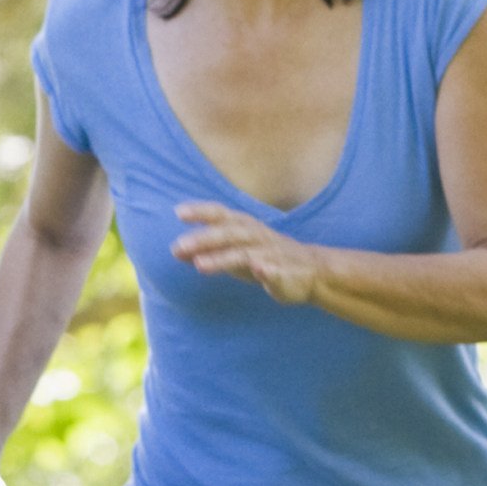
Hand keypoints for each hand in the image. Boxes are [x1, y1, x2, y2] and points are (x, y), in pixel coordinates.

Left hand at [172, 200, 326, 306]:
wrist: (311, 273)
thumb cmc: (265, 258)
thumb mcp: (234, 252)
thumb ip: (207, 251)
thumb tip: (175, 251)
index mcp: (245, 228)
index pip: (221, 215)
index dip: (201, 212)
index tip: (178, 212)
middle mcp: (256, 237)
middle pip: (228, 234)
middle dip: (204, 239)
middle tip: (178, 247)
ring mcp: (271, 254)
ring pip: (245, 254)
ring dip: (222, 258)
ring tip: (200, 265)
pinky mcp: (285, 273)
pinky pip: (277, 271)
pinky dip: (269, 270)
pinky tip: (260, 270)